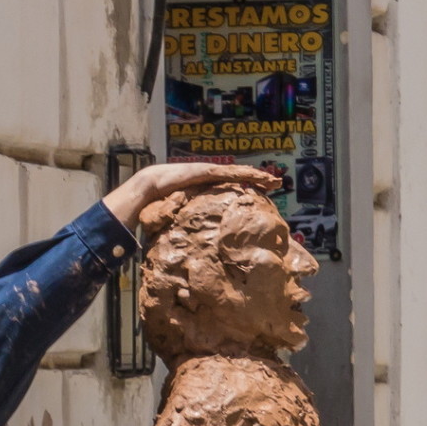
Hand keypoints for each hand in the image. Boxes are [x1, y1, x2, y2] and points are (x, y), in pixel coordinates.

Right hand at [102, 163, 279, 231]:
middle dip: (259, 181)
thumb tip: (193, 254)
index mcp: (209, 190)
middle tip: (277, 184)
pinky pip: (230, 173)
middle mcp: (212, 179)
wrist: (149, 191)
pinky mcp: (207, 171)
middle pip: (241, 179)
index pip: (233, 189)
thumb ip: (191, 230)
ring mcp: (210, 173)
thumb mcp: (183, 220)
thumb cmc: (162, 207)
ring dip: (258, 176)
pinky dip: (245, 174)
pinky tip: (258, 176)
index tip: (265, 195)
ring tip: (274, 180)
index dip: (249, 190)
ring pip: (239, 174)